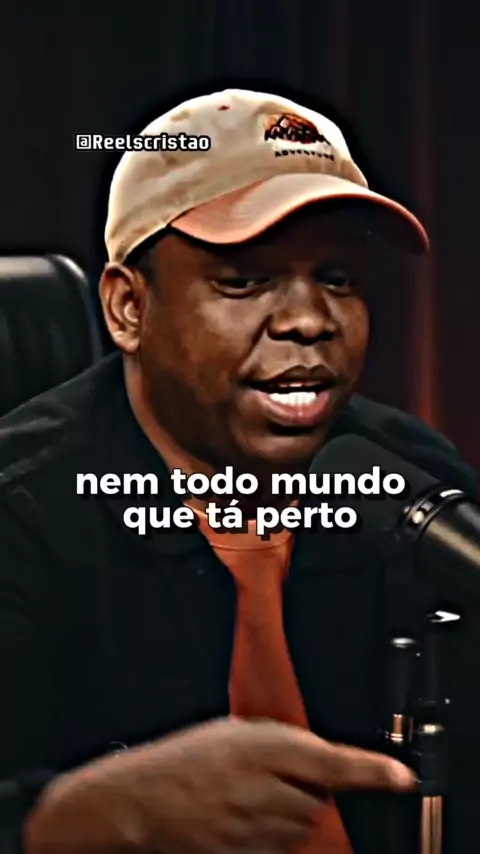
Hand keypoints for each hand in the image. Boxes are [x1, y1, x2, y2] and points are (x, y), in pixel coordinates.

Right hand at [25, 717, 415, 853]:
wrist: (143, 799)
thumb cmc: (186, 759)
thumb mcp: (234, 733)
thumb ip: (280, 744)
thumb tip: (320, 761)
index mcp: (260, 747)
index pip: (329, 761)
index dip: (371, 771)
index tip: (402, 778)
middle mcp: (260, 789)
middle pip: (320, 799)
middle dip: (309, 788)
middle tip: (273, 776)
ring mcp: (252, 827)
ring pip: (304, 825)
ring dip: (292, 812)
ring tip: (253, 796)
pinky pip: (282, 846)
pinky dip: (274, 833)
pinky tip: (245, 816)